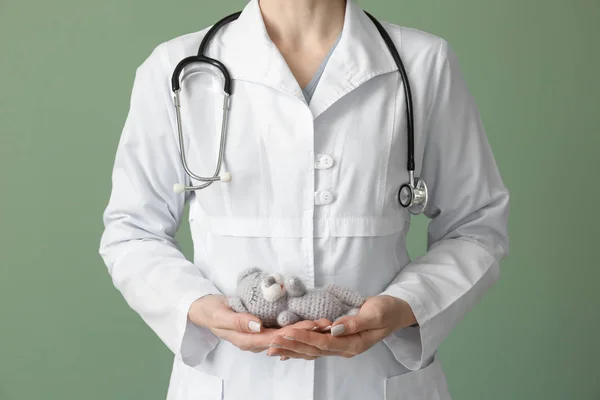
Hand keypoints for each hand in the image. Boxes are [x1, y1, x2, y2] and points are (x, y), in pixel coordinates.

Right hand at [188, 295, 330, 354]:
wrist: (203, 310)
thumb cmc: (210, 311)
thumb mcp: (220, 315)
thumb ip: (238, 321)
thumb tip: (258, 326)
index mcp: (246, 340)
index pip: (275, 339)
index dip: (294, 333)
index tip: (310, 327)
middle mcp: (256, 341)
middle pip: (284, 338)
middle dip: (305, 332)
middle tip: (325, 324)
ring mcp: (259, 336)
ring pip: (285, 335)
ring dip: (304, 329)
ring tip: (323, 323)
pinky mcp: (262, 328)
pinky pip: (281, 329)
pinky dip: (295, 325)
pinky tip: (309, 322)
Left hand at [267, 295, 415, 358]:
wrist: (395, 312)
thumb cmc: (386, 310)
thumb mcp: (375, 313)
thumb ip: (354, 322)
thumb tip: (333, 328)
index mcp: (353, 344)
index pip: (324, 343)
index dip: (304, 338)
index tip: (287, 333)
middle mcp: (344, 349)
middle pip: (314, 351)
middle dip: (291, 347)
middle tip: (271, 344)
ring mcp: (340, 347)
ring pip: (312, 352)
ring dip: (291, 350)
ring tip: (271, 349)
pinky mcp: (337, 341)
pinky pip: (315, 348)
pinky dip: (300, 350)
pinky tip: (286, 352)